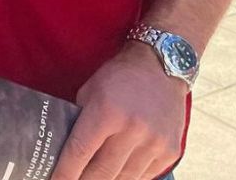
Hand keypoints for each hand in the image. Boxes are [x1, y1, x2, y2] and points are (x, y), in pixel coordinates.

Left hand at [51, 43, 187, 179]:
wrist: (160, 67)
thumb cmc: (118, 77)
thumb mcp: (90, 90)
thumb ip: (79, 118)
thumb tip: (65, 148)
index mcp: (106, 111)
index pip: (80, 151)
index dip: (65, 172)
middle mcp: (132, 129)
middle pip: (102, 172)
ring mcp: (154, 143)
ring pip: (124, 179)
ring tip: (92, 178)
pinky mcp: (170, 151)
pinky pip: (144, 177)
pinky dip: (128, 178)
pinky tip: (117, 175)